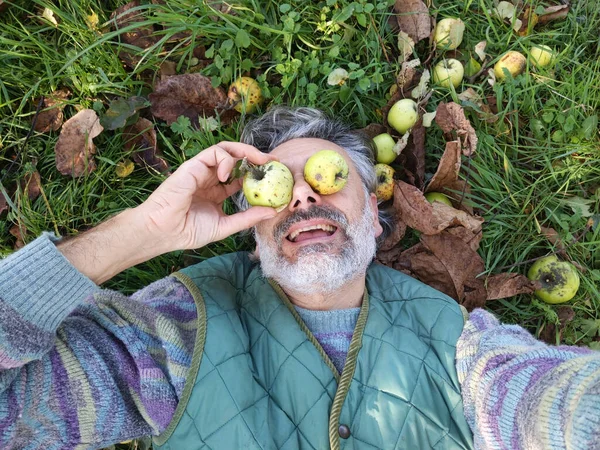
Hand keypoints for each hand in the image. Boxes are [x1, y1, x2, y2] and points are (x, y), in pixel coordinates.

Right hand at [136, 141, 277, 252]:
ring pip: (226, 150)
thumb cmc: (189, 231)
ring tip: (259, 161)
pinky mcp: (193, 165)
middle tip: (273, 161)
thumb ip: (248, 217)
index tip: (275, 175)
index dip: (257, 174)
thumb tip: (273, 211)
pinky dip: (225, 159)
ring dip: (245, 152)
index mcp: (216, 192)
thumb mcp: (225, 225)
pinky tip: (227, 174)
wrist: (164, 231)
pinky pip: (214, 152)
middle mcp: (210, 178)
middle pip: (236, 159)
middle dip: (255, 157)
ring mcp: (202, 170)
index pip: (240, 177)